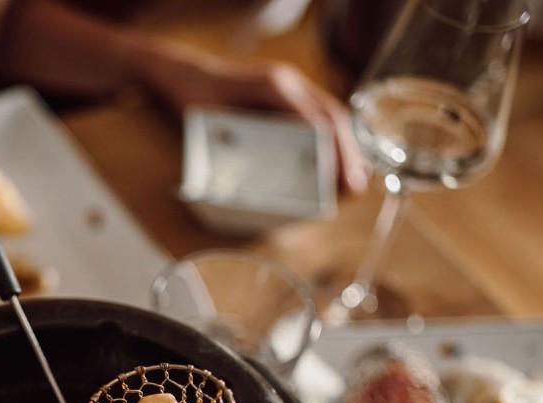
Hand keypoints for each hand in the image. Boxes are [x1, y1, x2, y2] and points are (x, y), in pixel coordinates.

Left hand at [137, 36, 369, 193]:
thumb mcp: (210, 122)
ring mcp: (291, 88)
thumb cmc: (194, 99)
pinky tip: (337, 163)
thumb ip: (235, 142)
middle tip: (355, 187)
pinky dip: (332, 141)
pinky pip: (318, 117)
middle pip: (331, 117)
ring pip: (330, 116)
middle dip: (347, 153)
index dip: (331, 150)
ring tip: (354, 181)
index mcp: (274, 87)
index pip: (314, 120)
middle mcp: (289, 84)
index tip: (341, 176)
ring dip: (346, 148)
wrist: (187, 75)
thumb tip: (268, 176)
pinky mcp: (288, 97)